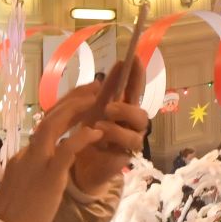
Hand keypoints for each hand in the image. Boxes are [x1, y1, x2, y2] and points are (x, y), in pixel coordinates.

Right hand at [0, 92, 104, 221]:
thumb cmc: (15, 220)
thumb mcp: (22, 188)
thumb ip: (31, 171)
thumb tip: (42, 163)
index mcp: (22, 157)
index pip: (44, 126)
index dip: (64, 111)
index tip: (80, 101)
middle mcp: (28, 154)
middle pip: (48, 117)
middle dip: (72, 99)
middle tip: (94, 87)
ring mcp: (37, 163)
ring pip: (53, 124)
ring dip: (75, 108)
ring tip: (97, 98)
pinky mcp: (49, 176)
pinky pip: (67, 149)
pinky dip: (82, 137)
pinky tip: (97, 133)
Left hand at [68, 57, 150, 194]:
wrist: (78, 163)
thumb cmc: (89, 132)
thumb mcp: (94, 107)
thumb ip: (108, 88)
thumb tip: (120, 63)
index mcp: (125, 109)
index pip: (135, 90)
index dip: (137, 75)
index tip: (135, 58)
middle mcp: (131, 125)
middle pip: (141, 114)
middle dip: (126, 108)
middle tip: (108, 107)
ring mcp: (130, 141)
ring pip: (137, 132)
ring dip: (117, 127)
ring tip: (99, 125)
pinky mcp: (125, 158)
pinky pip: (126, 147)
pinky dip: (112, 140)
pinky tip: (98, 138)